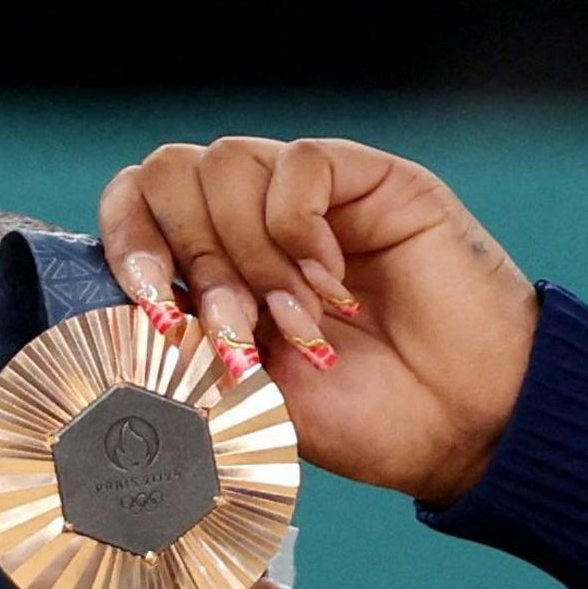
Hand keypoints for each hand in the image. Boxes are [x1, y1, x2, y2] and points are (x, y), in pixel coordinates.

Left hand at [99, 138, 542, 506]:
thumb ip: (188, 348)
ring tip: (297, 322)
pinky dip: (298, 230)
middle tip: (235, 330)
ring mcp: (311, 194)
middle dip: (188, 255)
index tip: (149, 309)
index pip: (135, 206)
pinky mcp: (368, 177)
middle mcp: (256, 219)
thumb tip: (131, 311)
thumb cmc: (367, 419)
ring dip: (248, 255)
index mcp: (216, 266)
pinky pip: (298, 163)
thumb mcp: (250, 397)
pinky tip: (330, 285)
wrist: (462, 425)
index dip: (125, 244)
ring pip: (227, 162)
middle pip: (169, 171)